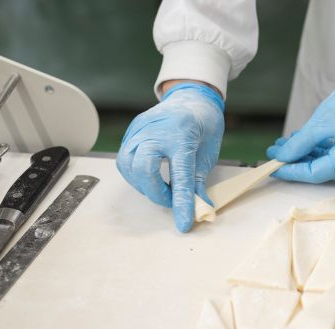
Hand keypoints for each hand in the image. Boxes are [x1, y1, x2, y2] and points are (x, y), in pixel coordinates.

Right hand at [117, 82, 223, 231]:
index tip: (183, 223)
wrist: (191, 97)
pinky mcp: (131, 132)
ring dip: (144, 185)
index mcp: (182, 134)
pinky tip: (151, 177)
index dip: (181, 202)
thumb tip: (198, 210)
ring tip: (162, 188)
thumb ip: (199, 183)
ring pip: (128, 166)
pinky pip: (125, 160)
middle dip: (156, 193)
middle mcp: (156, 130)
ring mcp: (139, 129)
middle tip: (172, 200)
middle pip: (143, 169)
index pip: (179, 175)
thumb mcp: (209, 153)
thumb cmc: (203, 124)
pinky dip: (137, 175)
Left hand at [267, 60, 334, 182]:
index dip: (291, 170)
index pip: (314, 173)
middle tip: (276, 152)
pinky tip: (305, 141)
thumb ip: (300, 144)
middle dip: (297, 160)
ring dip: (308, 153)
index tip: (272, 166)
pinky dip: (322, 149)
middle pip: (322, 169)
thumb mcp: (322, 122)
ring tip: (287, 144)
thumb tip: (282, 156)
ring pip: (330, 161)